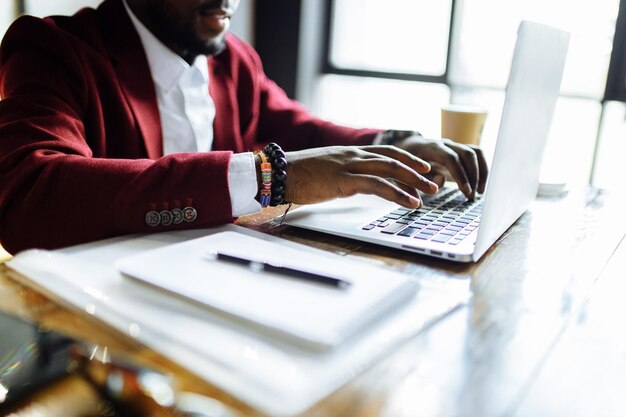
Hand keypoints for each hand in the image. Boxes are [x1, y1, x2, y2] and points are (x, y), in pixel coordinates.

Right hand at [284, 146, 438, 207]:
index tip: (423, 167)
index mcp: (350, 153)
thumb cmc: (298, 174)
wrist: (278, 172)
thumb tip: (354, 184)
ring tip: (430, 193)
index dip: (408, 158)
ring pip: (391, 170)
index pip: (386, 152)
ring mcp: (350, 166)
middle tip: (435, 182)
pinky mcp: (344, 181)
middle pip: (394, 159)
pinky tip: (410, 203)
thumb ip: (343, 174)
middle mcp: (354, 156)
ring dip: (414, 182)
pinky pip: (378, 186)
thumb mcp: (326, 171)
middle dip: (418, 171)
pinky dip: (398, 194)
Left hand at [394, 135, 488, 198]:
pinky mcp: (460, 150)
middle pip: (467, 153)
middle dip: (473, 175)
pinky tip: (480, 186)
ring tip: (479, 192)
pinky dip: (482, 169)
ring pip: (476, 153)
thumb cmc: (408, 161)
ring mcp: (455, 146)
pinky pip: (477, 155)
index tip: (466, 190)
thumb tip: (439, 184)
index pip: (451, 158)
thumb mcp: (407, 171)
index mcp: (432, 148)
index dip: (460, 174)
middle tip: (472, 195)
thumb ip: (420, 179)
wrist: (410, 145)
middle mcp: (446, 144)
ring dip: (481, 172)